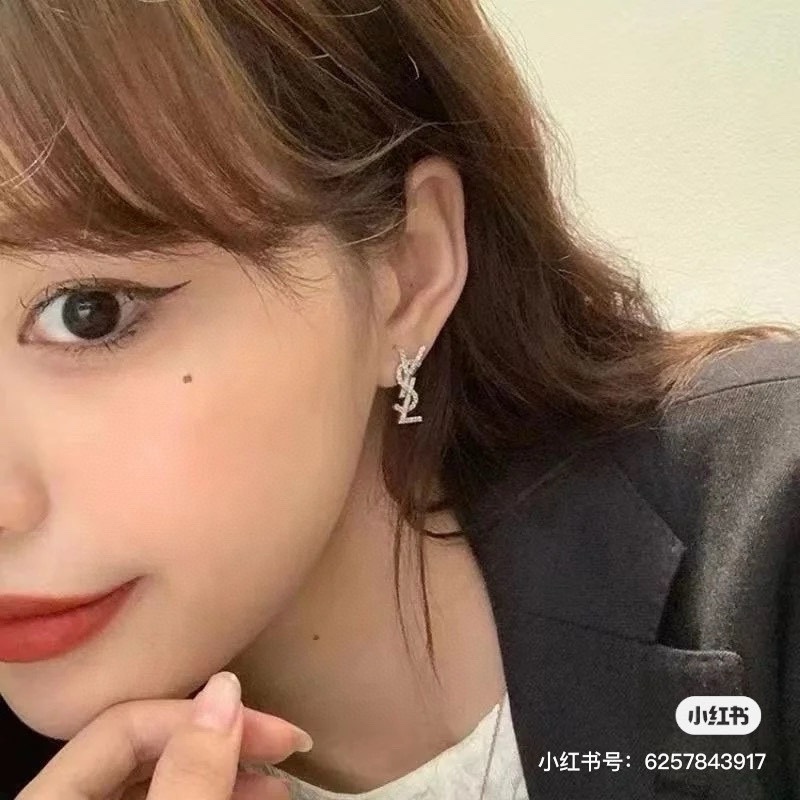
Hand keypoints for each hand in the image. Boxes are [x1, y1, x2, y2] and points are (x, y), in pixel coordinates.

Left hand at [16, 671, 310, 799]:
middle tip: (286, 743)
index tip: (274, 729)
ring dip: (226, 769)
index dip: (206, 716)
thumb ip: (188, 777)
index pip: (128, 720)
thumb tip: (226, 692)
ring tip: (277, 780)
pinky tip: (251, 797)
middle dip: (225, 739)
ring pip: (160, 777)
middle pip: (149, 744)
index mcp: (52, 798)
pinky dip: (213, 796)